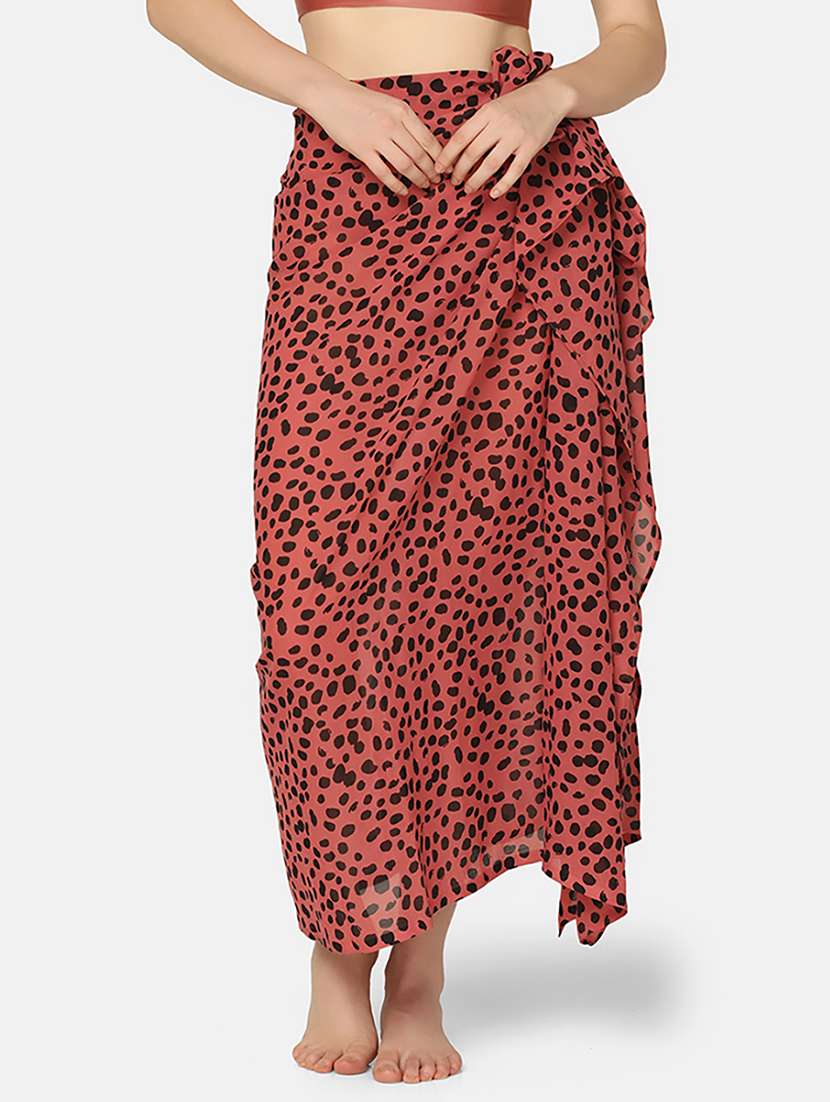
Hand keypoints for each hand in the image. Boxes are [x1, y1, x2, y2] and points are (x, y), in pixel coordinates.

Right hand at [301, 79, 443, 196]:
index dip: (438, 157)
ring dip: (418, 179)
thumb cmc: (361, 100)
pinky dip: (396, 185)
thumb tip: (424, 142)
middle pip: (419, 155)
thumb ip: (405, 120)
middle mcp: (392, 124)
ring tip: (424, 186)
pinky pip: (384, 173)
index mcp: (402, 111)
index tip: (444, 167)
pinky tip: (403, 191)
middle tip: (436, 181)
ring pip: (405, 165)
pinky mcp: (362, 150)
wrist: (331, 97)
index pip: (428, 139)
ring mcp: (377, 138)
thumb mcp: (389, 103)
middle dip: (431, 171)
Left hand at [434, 73, 576, 198]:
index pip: (461, 137)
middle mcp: (500, 123)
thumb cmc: (517, 104)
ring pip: (490, 164)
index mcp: (487, 112)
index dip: (447, 155)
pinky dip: (503, 184)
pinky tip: (493, 193)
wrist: (549, 96)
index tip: (440, 168)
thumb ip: (478, 125)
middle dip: (460, 171)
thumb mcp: (494, 107)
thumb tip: (456, 149)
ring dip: (476, 180)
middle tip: (454, 182)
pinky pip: (514, 171)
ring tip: (468, 189)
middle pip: (472, 153)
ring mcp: (516, 136)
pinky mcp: (531, 147)